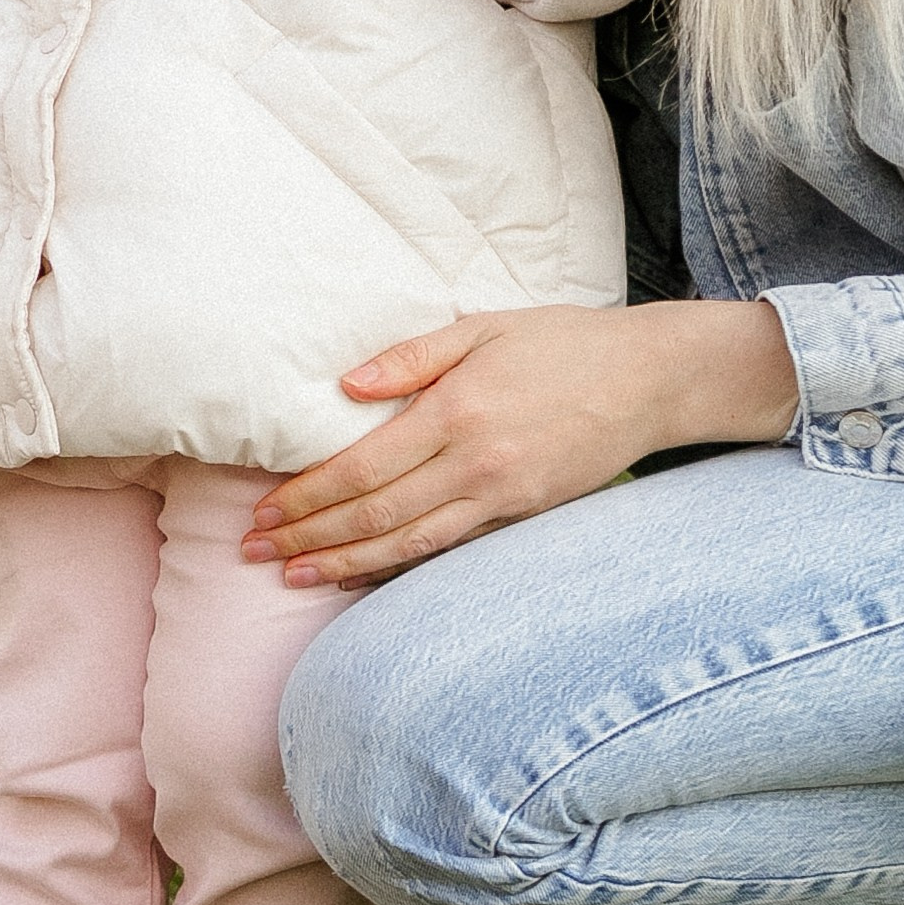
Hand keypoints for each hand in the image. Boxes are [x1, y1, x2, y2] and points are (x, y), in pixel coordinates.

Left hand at [242, 299, 798, 587]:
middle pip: (374, 514)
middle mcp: (474, 463)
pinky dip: (400, 568)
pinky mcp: (523, 515)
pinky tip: (364, 576)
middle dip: (309, 536)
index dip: (308, 495)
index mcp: (456, 410)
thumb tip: (344, 387)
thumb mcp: (484, 328)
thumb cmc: (563, 342)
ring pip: (407, 545)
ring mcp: (502, 497)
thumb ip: (411, 358)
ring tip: (295, 576)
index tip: (265, 510)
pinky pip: (449, 549)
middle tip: (253, 552)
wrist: (650, 378)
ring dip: (344, 564)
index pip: (362, 467)